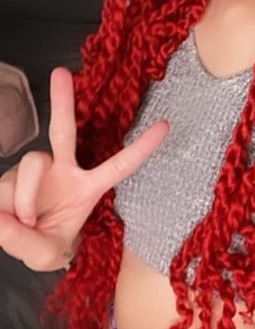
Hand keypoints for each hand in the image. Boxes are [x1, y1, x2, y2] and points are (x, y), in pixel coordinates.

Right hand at [0, 67, 168, 273]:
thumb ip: (26, 243)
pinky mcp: (11, 177)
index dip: (140, 148)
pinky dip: (6, 206)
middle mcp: (62, 171)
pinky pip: (7, 185)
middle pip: (63, 131)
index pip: (118, 167)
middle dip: (62, 102)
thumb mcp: (45, 254)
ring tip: (24, 222)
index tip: (165, 126)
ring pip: (31, 165)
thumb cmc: (48, 244)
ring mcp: (37, 171)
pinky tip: (6, 219)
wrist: (22, 245)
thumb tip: (0, 219)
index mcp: (87, 188)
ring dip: (24, 197)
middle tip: (59, 73)